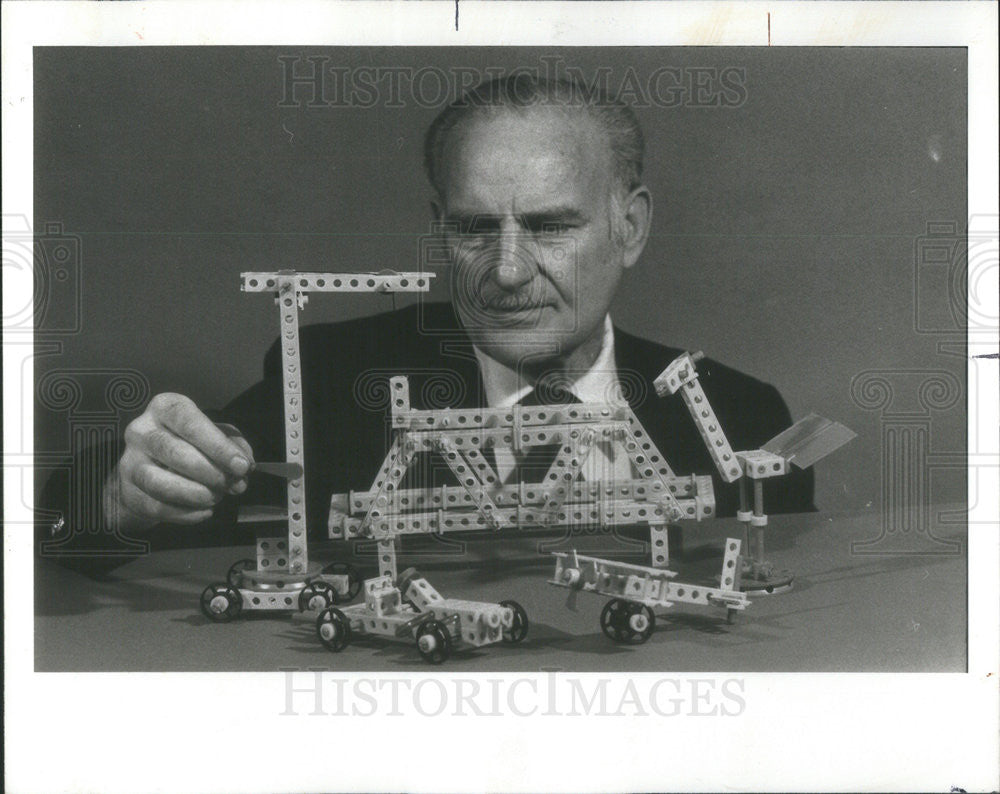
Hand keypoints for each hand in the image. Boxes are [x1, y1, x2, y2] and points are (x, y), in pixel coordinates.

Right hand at [105, 393, 254, 531]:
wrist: (151, 471)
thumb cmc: (189, 445)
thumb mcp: (216, 435)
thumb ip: (235, 445)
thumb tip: (245, 466)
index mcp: (165, 408)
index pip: (190, 422)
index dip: (218, 446)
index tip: (241, 466)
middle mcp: (141, 431)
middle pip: (175, 452)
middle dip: (211, 472)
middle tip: (234, 485)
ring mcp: (129, 462)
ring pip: (160, 483)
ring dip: (196, 494)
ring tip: (217, 497)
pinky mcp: (127, 491)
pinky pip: (156, 506)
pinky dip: (186, 513)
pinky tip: (205, 512)